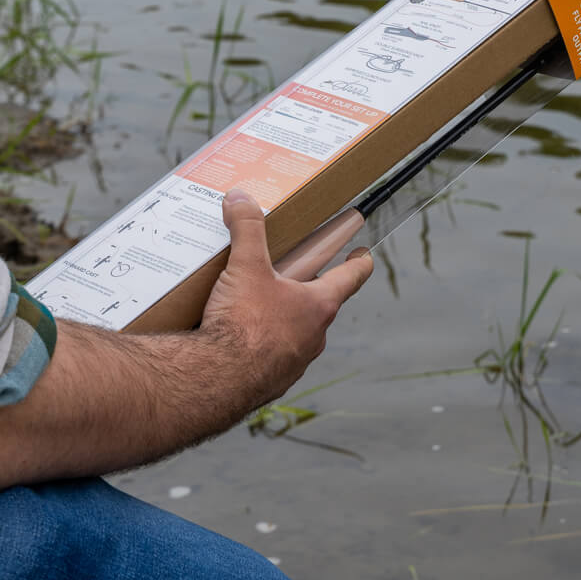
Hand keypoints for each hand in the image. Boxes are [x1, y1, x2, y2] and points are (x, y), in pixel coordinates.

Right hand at [199, 190, 373, 405]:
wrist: (217, 380)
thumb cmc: (242, 326)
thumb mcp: (245, 267)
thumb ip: (246, 229)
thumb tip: (240, 199)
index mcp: (319, 305)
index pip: (351, 277)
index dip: (358, 261)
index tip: (363, 252)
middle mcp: (314, 336)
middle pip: (319, 303)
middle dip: (305, 287)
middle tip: (287, 270)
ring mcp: (295, 362)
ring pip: (295, 332)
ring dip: (280, 318)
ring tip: (251, 303)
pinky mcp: (270, 381)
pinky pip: (270, 355)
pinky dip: (258, 344)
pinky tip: (235, 336)